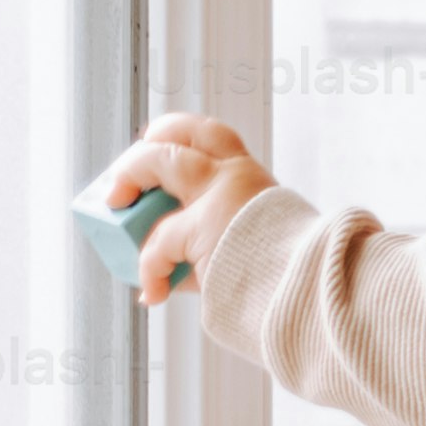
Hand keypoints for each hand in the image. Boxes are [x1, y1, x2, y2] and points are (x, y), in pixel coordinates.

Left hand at [85, 110, 276, 303]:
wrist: (310, 292)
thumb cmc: (286, 275)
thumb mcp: (254, 246)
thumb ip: (214, 247)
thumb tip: (170, 276)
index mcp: (250, 176)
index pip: (211, 134)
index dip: (175, 133)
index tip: (154, 142)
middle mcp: (234, 174)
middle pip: (178, 134)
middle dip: (141, 149)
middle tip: (122, 181)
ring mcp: (219, 195)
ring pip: (159, 160)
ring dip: (128, 177)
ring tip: (115, 206)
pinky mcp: (204, 227)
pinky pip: (158, 242)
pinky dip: (149, 268)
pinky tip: (153, 291)